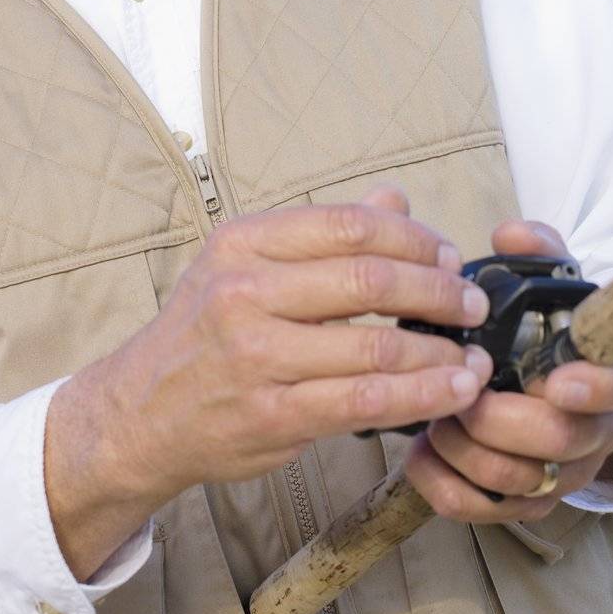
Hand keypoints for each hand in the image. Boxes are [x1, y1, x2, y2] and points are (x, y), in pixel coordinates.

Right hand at [46, 184, 496, 578]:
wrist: (139, 412)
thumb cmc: (202, 334)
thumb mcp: (243, 266)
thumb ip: (321, 235)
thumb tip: (394, 198)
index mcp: (243, 244)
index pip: (348, 225)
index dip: (413, 238)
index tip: (449, 256)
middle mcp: (246, 292)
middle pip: (369, 280)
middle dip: (439, 292)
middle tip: (473, 305)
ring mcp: (258, 356)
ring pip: (377, 347)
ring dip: (441, 352)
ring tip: (474, 355)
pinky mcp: (275, 414)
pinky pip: (368, 402)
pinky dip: (423, 396)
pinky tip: (453, 392)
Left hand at [404, 219, 612, 523]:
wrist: (538, 391)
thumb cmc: (538, 334)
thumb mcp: (544, 286)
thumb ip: (534, 254)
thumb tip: (511, 232)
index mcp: (607, 374)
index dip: (595, 387)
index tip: (558, 380)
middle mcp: (592, 431)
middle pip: (559, 441)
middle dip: (500, 419)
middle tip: (458, 392)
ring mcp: (558, 474)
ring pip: (517, 481)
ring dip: (465, 450)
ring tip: (431, 418)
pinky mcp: (520, 504)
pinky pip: (481, 510)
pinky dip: (444, 484)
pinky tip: (420, 454)